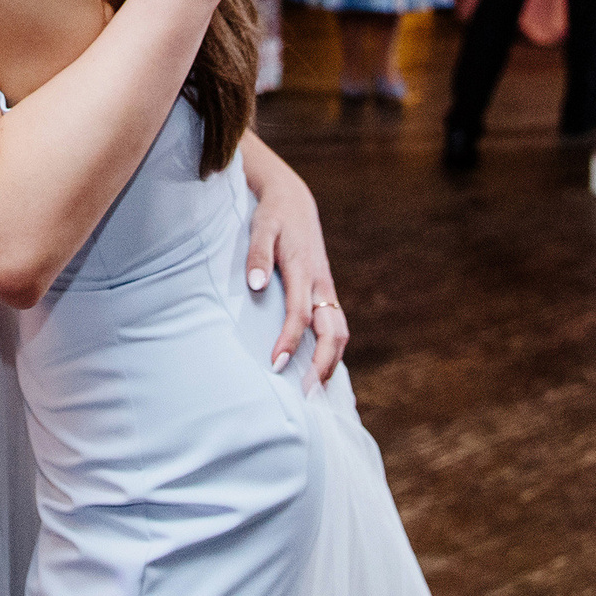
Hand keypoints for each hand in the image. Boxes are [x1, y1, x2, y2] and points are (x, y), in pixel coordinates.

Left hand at [245, 153, 346, 382]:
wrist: (293, 200)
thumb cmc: (272, 215)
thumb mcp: (260, 227)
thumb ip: (257, 254)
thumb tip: (255, 285)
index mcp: (304, 270)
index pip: (300, 315)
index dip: (290, 341)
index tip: (276, 365)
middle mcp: (321, 284)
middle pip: (332, 332)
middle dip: (322, 365)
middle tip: (305, 395)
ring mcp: (327, 289)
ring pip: (339, 332)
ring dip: (331, 362)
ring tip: (314, 390)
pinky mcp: (326, 292)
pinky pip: (336, 326)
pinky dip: (332, 350)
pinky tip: (319, 368)